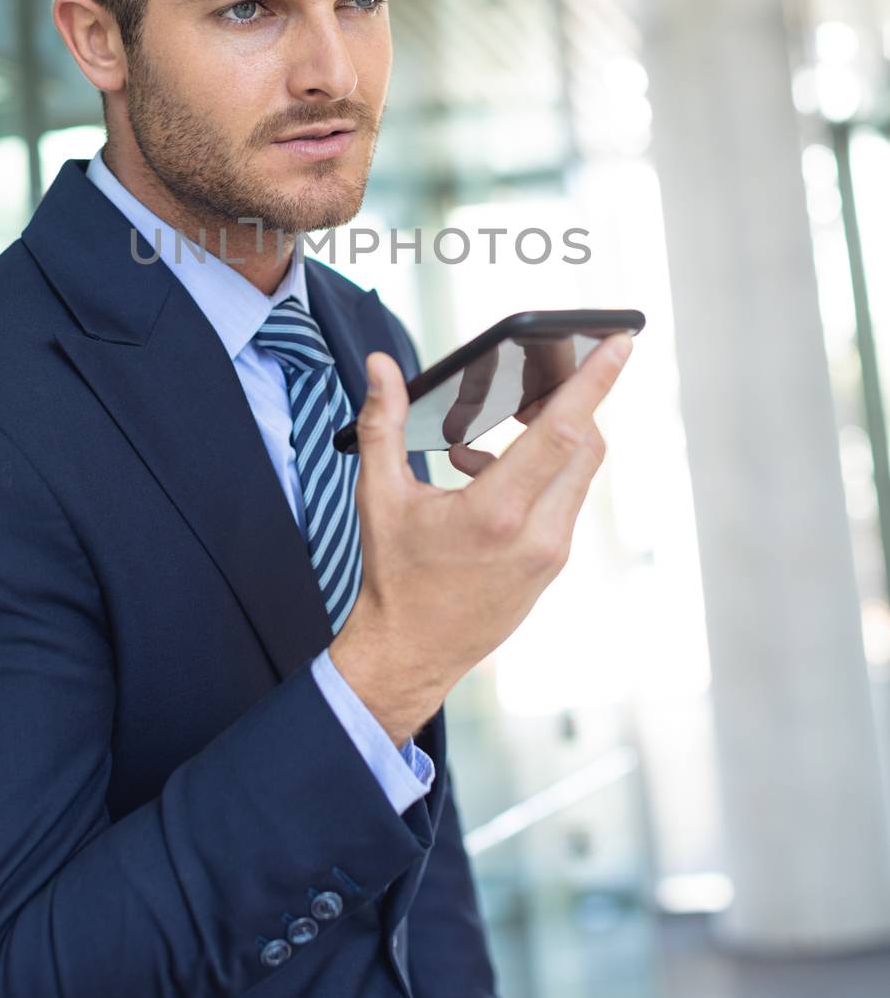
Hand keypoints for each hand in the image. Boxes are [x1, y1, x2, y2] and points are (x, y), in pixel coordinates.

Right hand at [329, 332, 633, 744]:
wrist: (410, 654)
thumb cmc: (393, 576)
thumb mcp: (379, 494)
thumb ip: (382, 422)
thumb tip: (380, 366)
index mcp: (497, 513)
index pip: (562, 431)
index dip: (593, 382)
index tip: (619, 343)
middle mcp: (537, 535)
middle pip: (584, 444)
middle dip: (569, 402)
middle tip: (534, 379)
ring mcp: (551, 554)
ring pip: (577, 472)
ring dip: (549, 438)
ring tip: (486, 437)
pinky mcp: (552, 565)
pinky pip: (563, 500)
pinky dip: (539, 472)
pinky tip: (484, 473)